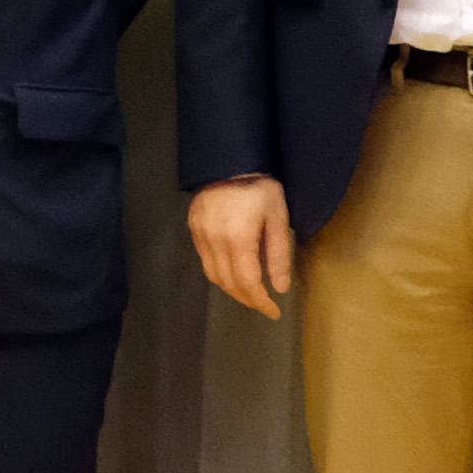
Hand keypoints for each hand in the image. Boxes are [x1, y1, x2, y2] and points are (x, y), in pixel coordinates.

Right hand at [188, 178, 294, 318]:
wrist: (229, 160)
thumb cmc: (260, 188)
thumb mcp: (278, 217)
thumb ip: (279, 254)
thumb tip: (279, 288)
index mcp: (239, 238)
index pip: (248, 282)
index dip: (261, 302)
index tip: (274, 312)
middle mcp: (215, 240)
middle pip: (229, 283)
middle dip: (248, 299)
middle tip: (263, 305)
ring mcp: (200, 235)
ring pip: (214, 275)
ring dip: (232, 289)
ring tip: (249, 293)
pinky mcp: (193, 229)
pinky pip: (205, 261)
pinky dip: (219, 273)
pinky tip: (232, 272)